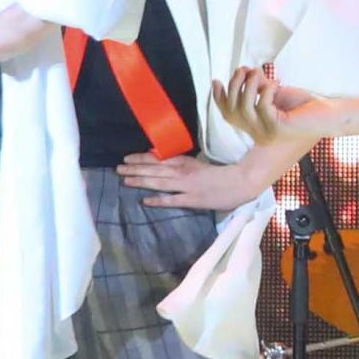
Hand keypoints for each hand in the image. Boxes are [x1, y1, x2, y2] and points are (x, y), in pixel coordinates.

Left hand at [119, 146, 289, 213]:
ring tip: (125, 180)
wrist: (241, 181)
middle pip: (154, 170)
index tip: (127, 158)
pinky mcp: (193, 200)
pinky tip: (144, 201)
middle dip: (134, 168)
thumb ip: (183, 164)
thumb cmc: (223, 172)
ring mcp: (187, 186)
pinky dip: (158, 200)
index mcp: (186, 162)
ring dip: (141, 180)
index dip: (141, 158)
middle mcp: (183, 172)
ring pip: (159, 182)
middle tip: (117, 168)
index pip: (159, 158)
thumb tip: (165, 162)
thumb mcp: (200, 164)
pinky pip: (172, 200)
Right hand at [217, 66, 340, 149]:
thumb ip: (258, 86)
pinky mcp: (278, 130)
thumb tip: (243, 71)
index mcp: (256, 128)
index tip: (217, 81)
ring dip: (249, 86)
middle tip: (245, 70)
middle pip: (232, 112)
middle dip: (234, 86)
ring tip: (259, 72)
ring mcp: (267, 135)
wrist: (328, 114)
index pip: (229, 116)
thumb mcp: (275, 93)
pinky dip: (266, 91)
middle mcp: (259, 135)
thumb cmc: (303, 105)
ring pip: (244, 109)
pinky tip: (276, 84)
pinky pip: (262, 107)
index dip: (219, 99)